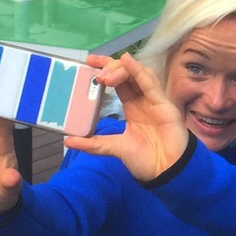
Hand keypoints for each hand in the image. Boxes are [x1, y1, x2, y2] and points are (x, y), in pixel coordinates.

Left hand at [66, 53, 188, 181]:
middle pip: (129, 73)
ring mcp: (155, 101)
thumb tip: (68, 141)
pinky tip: (128, 62)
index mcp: (133, 107)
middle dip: (111, 66)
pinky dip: (139, 72)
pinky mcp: (165, 105)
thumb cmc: (146, 161)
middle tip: (95, 69)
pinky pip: (151, 84)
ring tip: (106, 76)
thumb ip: (94, 144)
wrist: (166, 173)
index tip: (89, 63)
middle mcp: (144, 100)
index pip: (119, 80)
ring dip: (122, 69)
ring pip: (140, 74)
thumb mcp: (115, 148)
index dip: (106, 69)